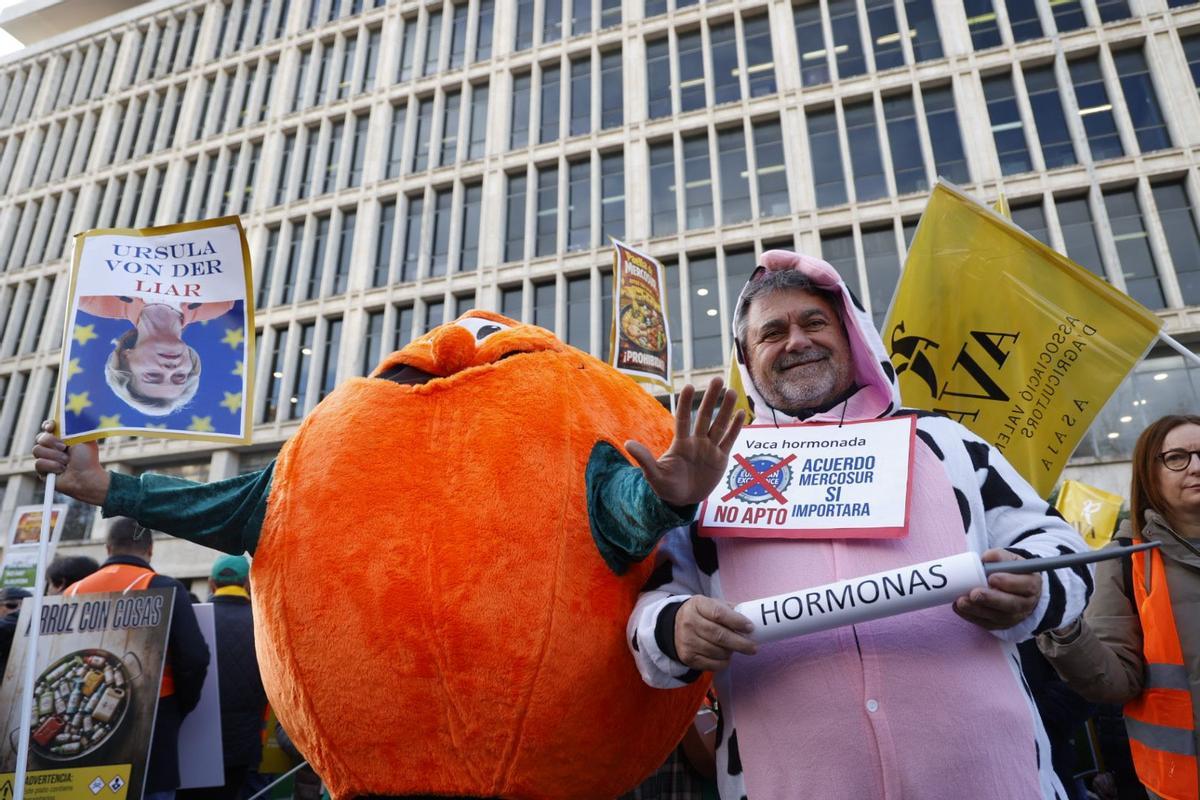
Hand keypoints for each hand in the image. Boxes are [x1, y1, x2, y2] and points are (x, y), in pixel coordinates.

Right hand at [32, 420, 109, 505]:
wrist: (87, 476)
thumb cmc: (88, 458)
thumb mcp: (85, 438)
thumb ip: (78, 426)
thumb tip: (77, 409)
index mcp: (62, 437)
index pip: (48, 427)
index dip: (48, 425)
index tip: (52, 427)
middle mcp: (52, 447)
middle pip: (40, 437)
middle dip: (52, 442)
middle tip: (65, 448)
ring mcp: (45, 458)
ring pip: (37, 450)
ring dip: (54, 456)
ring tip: (66, 462)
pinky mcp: (42, 471)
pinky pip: (38, 464)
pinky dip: (52, 466)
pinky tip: (61, 470)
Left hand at [625, 378, 744, 506]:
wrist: (682, 500)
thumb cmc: (666, 487)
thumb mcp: (654, 475)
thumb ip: (644, 459)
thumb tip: (627, 443)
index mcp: (680, 444)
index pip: (683, 419)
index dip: (685, 403)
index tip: (689, 386)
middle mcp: (696, 442)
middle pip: (704, 416)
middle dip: (711, 399)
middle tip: (717, 379)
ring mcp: (710, 449)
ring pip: (719, 425)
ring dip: (726, 409)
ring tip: (732, 392)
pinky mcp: (721, 459)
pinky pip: (729, 440)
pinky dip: (736, 427)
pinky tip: (741, 413)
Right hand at [674, 595, 756, 671]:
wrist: (675, 627)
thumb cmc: (702, 615)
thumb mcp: (712, 604)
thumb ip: (730, 610)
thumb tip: (753, 619)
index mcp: (698, 604)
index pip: (719, 613)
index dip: (736, 621)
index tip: (750, 627)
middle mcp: (689, 622)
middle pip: (719, 635)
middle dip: (740, 643)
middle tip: (753, 647)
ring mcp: (687, 641)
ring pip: (716, 651)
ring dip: (731, 652)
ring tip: (736, 649)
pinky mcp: (687, 657)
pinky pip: (712, 664)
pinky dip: (724, 662)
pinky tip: (726, 656)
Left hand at [953, 549, 1041, 629]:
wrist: (1013, 589)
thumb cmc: (1010, 572)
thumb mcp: (1009, 560)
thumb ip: (999, 556)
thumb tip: (986, 558)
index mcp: (1031, 584)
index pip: (1026, 586)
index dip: (1008, 583)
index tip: (991, 578)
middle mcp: (1026, 604)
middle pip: (1011, 605)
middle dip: (990, 600)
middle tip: (974, 593)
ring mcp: (1014, 617)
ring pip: (997, 617)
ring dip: (977, 610)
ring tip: (961, 601)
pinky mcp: (1000, 624)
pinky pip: (986, 623)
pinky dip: (971, 616)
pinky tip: (959, 608)